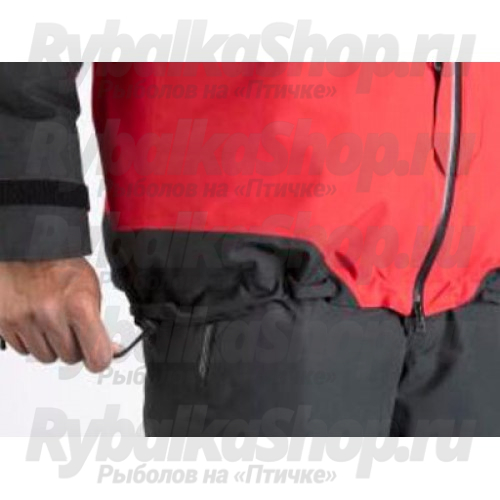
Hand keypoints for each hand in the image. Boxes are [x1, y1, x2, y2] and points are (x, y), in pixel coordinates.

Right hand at [0, 258, 114, 371]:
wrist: (29, 250)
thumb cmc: (62, 267)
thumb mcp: (91, 291)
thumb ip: (98, 324)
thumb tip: (109, 350)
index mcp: (78, 306)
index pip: (96, 356)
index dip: (99, 359)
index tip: (99, 357)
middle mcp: (51, 315)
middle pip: (71, 358)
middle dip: (75, 346)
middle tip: (73, 327)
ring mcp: (26, 320)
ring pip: (47, 357)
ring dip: (53, 345)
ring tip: (54, 322)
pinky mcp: (6, 323)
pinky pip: (24, 350)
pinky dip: (32, 341)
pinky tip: (37, 322)